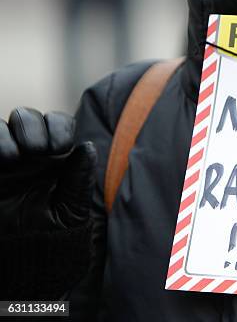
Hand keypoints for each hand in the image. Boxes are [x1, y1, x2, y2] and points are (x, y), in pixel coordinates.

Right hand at [0, 107, 96, 233]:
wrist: (23, 258)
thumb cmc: (52, 234)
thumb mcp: (72, 208)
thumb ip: (80, 177)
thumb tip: (88, 145)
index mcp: (54, 157)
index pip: (57, 123)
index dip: (58, 126)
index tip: (59, 147)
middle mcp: (27, 153)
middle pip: (26, 116)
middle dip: (31, 126)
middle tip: (36, 150)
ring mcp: (4, 159)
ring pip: (0, 126)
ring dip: (5, 134)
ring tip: (13, 158)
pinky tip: (2, 160)